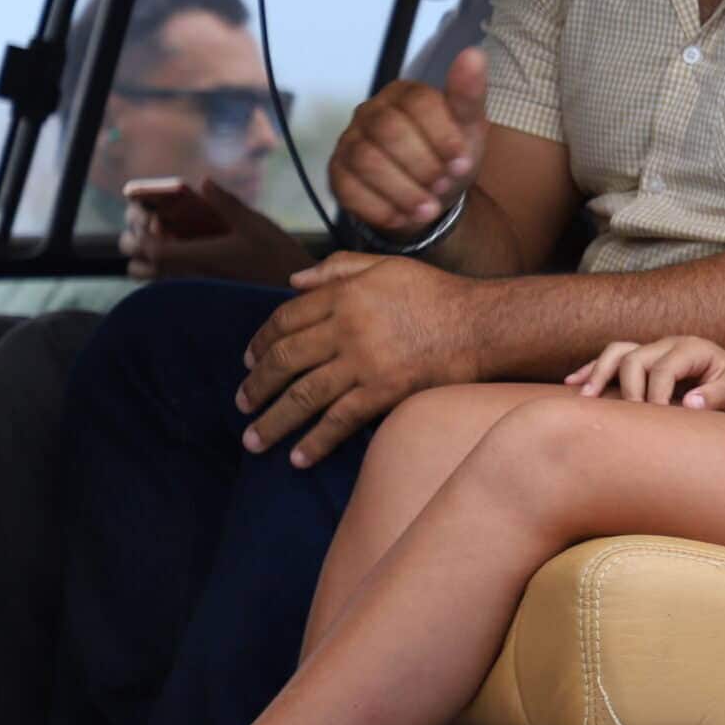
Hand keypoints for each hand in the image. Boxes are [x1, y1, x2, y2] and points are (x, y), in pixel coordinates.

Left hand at [122, 180, 313, 286]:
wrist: (296, 292)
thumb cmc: (278, 257)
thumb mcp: (255, 223)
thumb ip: (225, 203)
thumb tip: (204, 182)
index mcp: (201, 257)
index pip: (154, 250)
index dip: (143, 236)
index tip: (146, 221)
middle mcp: (193, 276)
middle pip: (145, 270)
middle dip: (139, 252)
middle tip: (148, 233)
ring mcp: (198, 289)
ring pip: (157, 281)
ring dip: (151, 263)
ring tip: (163, 245)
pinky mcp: (206, 297)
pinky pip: (174, 287)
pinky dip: (167, 273)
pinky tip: (185, 259)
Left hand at [238, 252, 485, 465]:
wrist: (482, 324)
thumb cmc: (437, 294)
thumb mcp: (387, 266)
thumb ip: (339, 268)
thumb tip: (293, 280)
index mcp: (344, 294)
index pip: (285, 320)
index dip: (259, 342)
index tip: (248, 361)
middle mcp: (346, 327)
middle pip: (285, 360)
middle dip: (256, 386)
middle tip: (242, 404)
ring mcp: (364, 362)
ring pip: (303, 396)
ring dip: (273, 421)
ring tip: (254, 440)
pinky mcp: (383, 391)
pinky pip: (339, 421)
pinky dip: (315, 442)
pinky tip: (298, 458)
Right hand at [329, 47, 490, 239]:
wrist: (431, 198)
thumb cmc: (450, 157)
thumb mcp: (469, 130)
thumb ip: (470, 94)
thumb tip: (474, 53)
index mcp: (405, 94)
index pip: (417, 102)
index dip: (441, 136)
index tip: (461, 162)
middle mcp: (371, 112)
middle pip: (389, 131)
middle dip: (422, 165)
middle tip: (444, 186)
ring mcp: (350, 142)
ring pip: (367, 161)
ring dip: (403, 190)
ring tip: (429, 208)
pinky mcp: (337, 173)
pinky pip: (348, 189)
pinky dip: (381, 208)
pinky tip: (404, 217)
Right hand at [566, 335, 724, 411]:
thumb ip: (716, 396)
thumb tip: (689, 404)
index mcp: (692, 348)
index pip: (664, 368)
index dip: (656, 394)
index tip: (655, 418)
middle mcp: (669, 344)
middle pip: (635, 356)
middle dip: (626, 386)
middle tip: (627, 416)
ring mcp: (655, 350)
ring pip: (618, 351)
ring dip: (599, 372)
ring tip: (584, 396)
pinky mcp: (645, 361)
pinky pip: (613, 359)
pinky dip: (593, 370)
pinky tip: (574, 383)